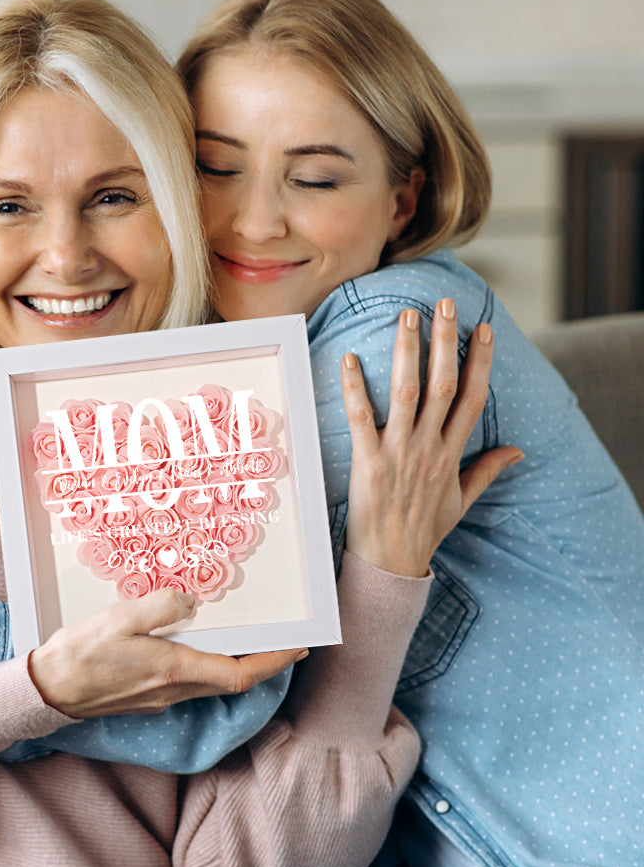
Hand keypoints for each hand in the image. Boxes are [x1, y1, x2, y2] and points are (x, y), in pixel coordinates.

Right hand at [28, 590, 306, 718]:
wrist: (48, 692)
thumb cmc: (80, 655)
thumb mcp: (118, 618)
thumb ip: (160, 606)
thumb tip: (191, 601)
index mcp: (173, 669)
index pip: (240, 673)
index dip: (274, 661)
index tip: (299, 646)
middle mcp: (174, 689)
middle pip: (234, 680)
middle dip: (266, 662)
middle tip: (287, 642)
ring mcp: (162, 696)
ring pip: (214, 682)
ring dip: (240, 664)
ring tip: (252, 639)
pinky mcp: (149, 696)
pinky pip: (193, 681)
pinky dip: (211, 665)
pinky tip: (203, 646)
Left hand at [340, 298, 522, 577]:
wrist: (391, 562)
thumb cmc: (423, 531)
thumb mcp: (461, 500)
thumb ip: (487, 470)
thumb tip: (518, 450)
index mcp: (451, 453)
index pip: (472, 398)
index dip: (479, 362)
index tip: (484, 329)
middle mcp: (428, 447)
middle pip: (443, 385)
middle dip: (445, 342)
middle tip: (442, 304)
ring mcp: (399, 453)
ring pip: (408, 393)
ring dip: (408, 354)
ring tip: (406, 317)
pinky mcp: (368, 463)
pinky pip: (361, 419)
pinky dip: (355, 389)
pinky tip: (348, 359)